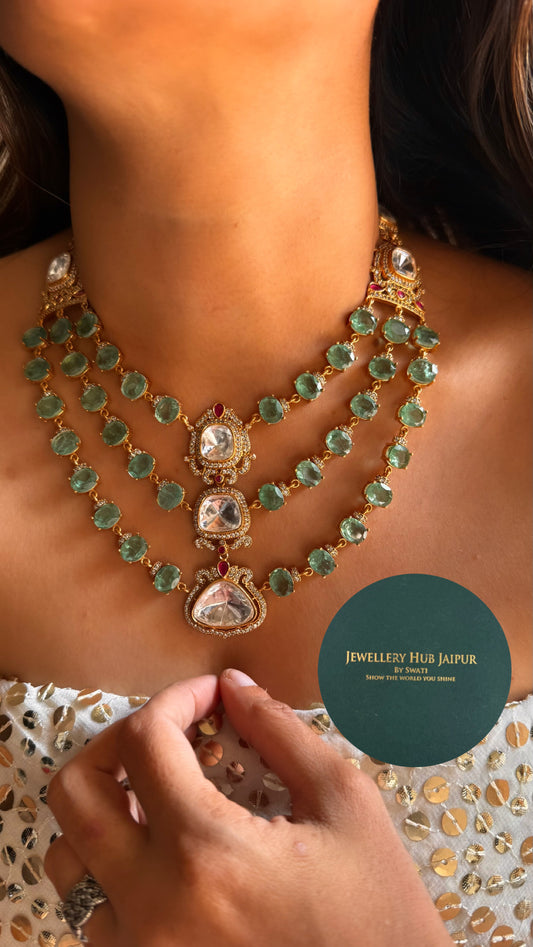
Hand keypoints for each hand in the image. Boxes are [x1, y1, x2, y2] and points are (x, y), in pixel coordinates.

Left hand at [45, 670, 451, 946]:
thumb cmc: (377, 908)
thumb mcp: (344, 802)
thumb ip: (281, 731)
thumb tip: (232, 685)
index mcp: (207, 851)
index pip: (145, 742)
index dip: (176, 698)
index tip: (211, 698)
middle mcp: (152, 905)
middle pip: (75, 793)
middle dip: (117, 743)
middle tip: (168, 735)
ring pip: (67, 856)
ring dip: (104, 808)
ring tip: (158, 795)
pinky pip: (89, 910)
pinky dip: (110, 866)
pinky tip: (162, 851)